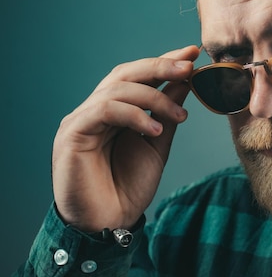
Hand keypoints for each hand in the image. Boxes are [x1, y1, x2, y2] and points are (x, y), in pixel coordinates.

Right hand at [51, 45, 199, 231]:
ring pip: (117, 88)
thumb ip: (167, 111)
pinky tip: (156, 129)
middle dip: (160, 66)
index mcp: (115, 110)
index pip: (138, 76)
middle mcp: (95, 109)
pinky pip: (104, 110)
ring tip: (181, 115)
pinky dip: (134, 115)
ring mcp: (82, 119)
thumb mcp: (158, 141)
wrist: (110, 223)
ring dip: (154, 97)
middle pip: (126, 73)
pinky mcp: (73, 133)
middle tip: (189, 67)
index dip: (164, 61)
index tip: (193, 53)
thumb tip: (186, 81)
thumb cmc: (129, 185)